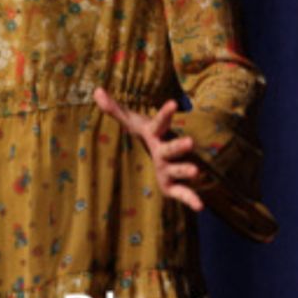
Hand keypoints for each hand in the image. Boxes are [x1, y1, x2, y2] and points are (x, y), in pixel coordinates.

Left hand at [92, 87, 203, 211]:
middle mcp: (165, 150)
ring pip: (178, 168)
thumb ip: (114, 108)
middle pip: (171, 148)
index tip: (174, 103)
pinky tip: (200, 207)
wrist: (162, 148)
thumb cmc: (145, 133)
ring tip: (196, 172)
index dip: (165, 113)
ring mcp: (170, 167)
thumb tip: (97, 91)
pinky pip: (181, 192)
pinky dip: (190, 198)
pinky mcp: (170, 184)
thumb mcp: (129, 121)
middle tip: (191, 142)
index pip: (159, 122)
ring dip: (185, 170)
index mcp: (155, 134)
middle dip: (179, 146)